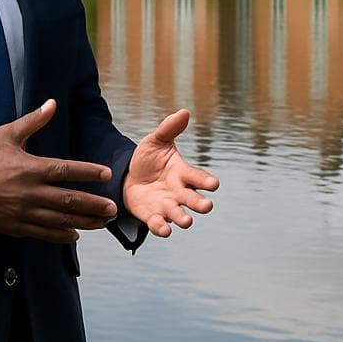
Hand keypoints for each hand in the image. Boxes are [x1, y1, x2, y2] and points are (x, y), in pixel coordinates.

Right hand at [0, 98, 118, 244]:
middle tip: (114, 208)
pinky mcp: (15, 226)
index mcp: (29, 168)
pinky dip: (61, 235)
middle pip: (68, 200)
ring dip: (84, 222)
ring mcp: (23, 212)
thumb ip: (32, 121)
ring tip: (103, 222)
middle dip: (94, 205)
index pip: (65, 170)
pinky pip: (43, 233)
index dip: (88, 171)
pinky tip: (75, 234)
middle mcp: (29, 192)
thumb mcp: (5, 135)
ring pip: (60, 220)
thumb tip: (52, 103)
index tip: (106, 173)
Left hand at [123, 109, 218, 237]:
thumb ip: (169, 129)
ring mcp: (167, 206)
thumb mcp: (156, 141)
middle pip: (192, 198)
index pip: (197, 176)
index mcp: (182, 173)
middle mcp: (179, 192)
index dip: (205, 180)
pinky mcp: (153, 216)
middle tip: (207, 206)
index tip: (214, 184)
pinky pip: (159, 224)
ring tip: (187, 222)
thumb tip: (184, 112)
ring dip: (183, 218)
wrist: (128, 177)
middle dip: (199, 203)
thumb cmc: (148, 159)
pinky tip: (165, 230)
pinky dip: (162, 227)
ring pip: (178, 214)